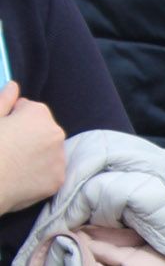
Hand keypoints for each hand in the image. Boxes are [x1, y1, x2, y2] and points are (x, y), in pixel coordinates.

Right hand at [0, 83, 64, 213]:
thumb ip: (4, 100)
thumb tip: (13, 86)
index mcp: (38, 113)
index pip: (29, 108)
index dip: (14, 118)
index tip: (5, 129)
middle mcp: (55, 132)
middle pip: (43, 129)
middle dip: (30, 134)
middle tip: (10, 148)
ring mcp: (59, 158)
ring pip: (49, 150)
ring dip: (38, 153)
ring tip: (16, 163)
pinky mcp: (58, 180)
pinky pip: (51, 171)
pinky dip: (40, 173)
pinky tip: (23, 176)